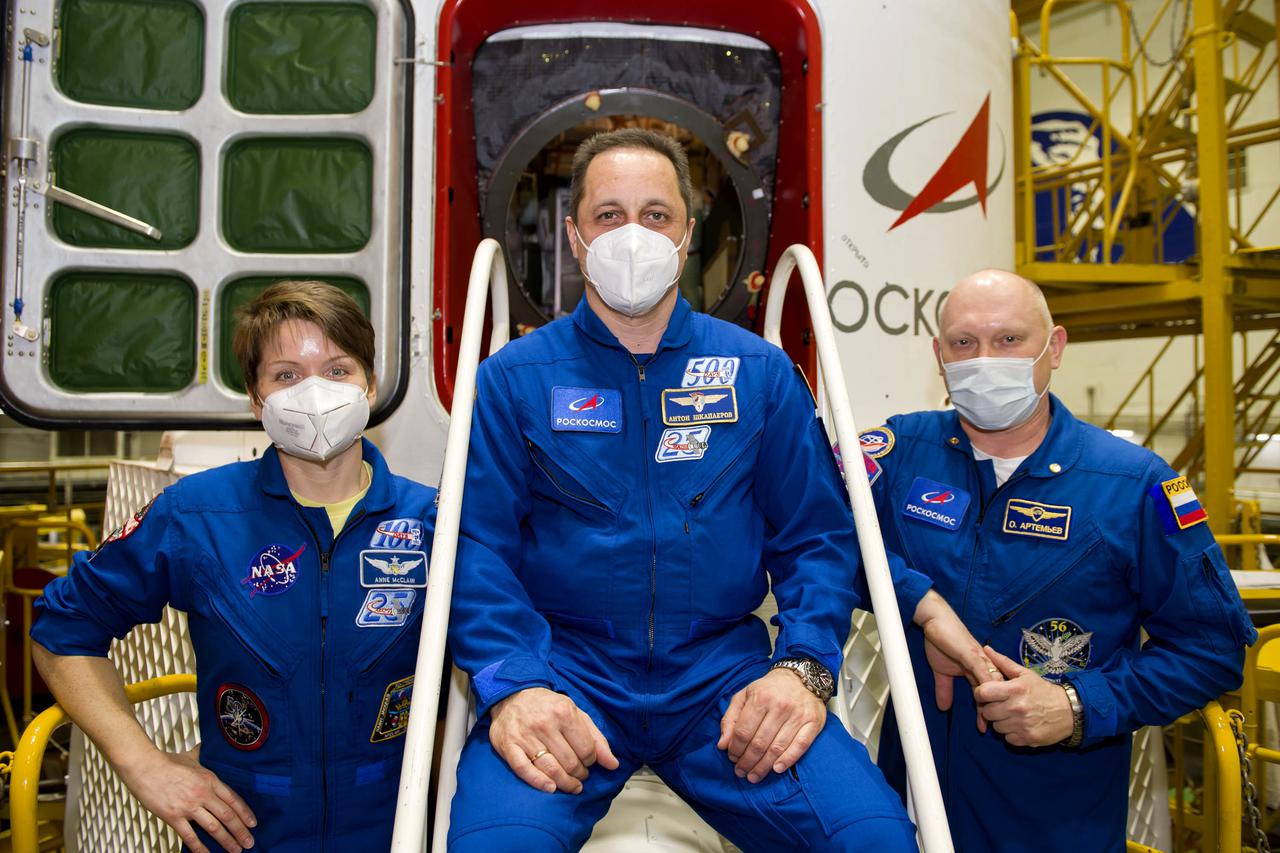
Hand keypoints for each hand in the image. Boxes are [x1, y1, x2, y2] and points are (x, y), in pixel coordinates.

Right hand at [116, 745, 255, 852]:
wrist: (144, 766)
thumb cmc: (166, 761)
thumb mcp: (191, 756)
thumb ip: (203, 755)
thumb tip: (209, 746)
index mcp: (210, 780)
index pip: (233, 799)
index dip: (245, 813)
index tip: (253, 823)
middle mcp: (203, 794)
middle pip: (228, 816)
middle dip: (241, 831)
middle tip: (249, 842)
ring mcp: (189, 806)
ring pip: (214, 827)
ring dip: (227, 841)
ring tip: (236, 850)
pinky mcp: (173, 816)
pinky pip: (189, 836)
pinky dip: (199, 848)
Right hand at [488, 687, 618, 794]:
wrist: (512, 695)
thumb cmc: (547, 706)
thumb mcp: (576, 713)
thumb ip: (596, 738)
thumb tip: (612, 764)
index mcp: (563, 713)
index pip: (586, 750)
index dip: (591, 761)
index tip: (588, 762)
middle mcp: (544, 724)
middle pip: (570, 763)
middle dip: (580, 774)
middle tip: (580, 775)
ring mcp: (525, 736)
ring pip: (551, 769)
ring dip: (566, 783)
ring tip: (571, 785)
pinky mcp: (509, 746)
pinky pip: (524, 770)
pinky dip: (539, 782)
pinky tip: (551, 788)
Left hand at [717, 668, 825, 782]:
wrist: (800, 677)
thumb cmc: (768, 689)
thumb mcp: (743, 696)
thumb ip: (730, 719)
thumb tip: (722, 745)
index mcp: (760, 698)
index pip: (744, 731)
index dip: (735, 749)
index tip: (732, 758)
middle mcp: (780, 706)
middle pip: (759, 743)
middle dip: (747, 762)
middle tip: (742, 772)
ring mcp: (798, 715)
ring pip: (777, 748)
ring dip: (764, 766)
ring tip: (754, 776)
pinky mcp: (813, 723)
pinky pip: (800, 746)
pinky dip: (788, 760)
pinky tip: (777, 769)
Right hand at [913, 590, 1002, 730]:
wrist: (935, 620)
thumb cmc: (940, 641)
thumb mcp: (941, 671)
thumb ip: (945, 689)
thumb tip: (943, 707)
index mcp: (978, 670)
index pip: (987, 695)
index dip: (986, 712)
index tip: (985, 729)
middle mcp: (983, 665)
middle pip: (995, 692)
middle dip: (995, 710)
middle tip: (992, 729)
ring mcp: (980, 660)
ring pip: (993, 684)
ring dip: (993, 701)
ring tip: (989, 718)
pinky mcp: (972, 654)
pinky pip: (982, 671)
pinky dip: (985, 684)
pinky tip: (985, 697)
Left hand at [973, 646, 1074, 746]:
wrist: (1070, 711)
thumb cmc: (1044, 691)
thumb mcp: (1025, 674)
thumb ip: (1003, 663)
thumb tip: (987, 650)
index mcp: (1015, 690)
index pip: (982, 693)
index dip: (981, 693)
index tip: (987, 694)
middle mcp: (1017, 708)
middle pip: (987, 712)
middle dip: (991, 708)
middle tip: (1001, 705)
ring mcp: (1022, 725)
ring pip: (996, 727)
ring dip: (1001, 722)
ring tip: (1012, 715)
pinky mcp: (1027, 739)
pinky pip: (1007, 739)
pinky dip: (1011, 733)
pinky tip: (1019, 725)